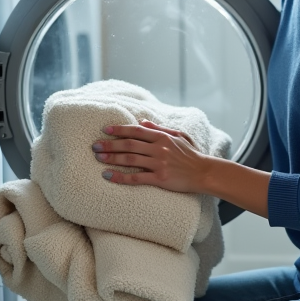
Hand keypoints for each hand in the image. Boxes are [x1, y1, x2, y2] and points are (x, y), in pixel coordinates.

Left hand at [92, 120, 208, 193]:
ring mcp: (159, 164)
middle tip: (94, 146)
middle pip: (129, 144)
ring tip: (98, 157)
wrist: (204, 173)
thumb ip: (159, 128)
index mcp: (162, 137)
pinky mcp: (160, 179)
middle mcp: (159, 149)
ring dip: (111, 158)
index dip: (119, 130)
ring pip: (130, 159)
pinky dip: (120, 176)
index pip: (136, 131)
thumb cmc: (192, 154)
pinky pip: (136, 178)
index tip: (105, 130)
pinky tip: (108, 175)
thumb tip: (142, 121)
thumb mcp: (178, 136)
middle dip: (110, 144)